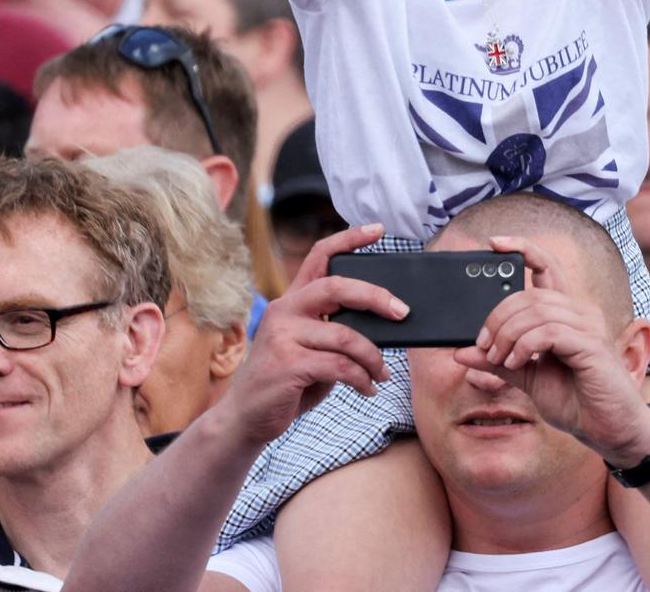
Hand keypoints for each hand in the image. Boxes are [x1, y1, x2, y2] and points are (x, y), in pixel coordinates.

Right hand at [219, 224, 408, 447]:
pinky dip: (361, 378)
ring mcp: (283, 336)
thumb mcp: (309, 349)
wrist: (246, 419)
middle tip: (403, 312)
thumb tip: (381, 327)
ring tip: (382, 373)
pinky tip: (368, 388)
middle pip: (337, 287)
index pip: (319, 256)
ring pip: (346, 336)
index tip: (377, 230)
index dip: (349, 239)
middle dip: (377, 298)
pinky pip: (339, 366)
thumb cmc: (286, 382)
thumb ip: (333, 332)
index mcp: (291, 301)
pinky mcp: (287, 364)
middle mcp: (283, 311)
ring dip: (373, 357)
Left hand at [453, 235, 649, 467]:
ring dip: (507, 335)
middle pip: (528, 294)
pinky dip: (524, 345)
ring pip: (535, 310)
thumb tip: (461, 350)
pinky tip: (516, 362)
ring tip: (498, 358)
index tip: (493, 244)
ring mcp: (587, 326)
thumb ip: (498, 361)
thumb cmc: (575, 402)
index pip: (545, 265)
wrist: (606, 431)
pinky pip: (548, 331)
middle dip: (496, 317)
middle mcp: (579, 311)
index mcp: (566, 313)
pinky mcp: (590, 345)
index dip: (521, 247)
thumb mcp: (527, 378)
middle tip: (483, 345)